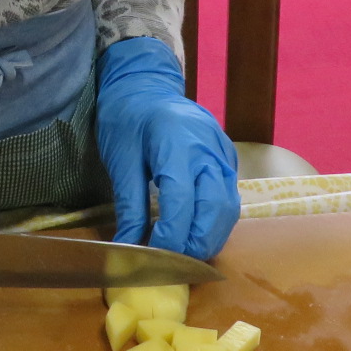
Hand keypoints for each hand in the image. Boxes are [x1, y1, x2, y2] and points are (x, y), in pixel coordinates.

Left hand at [96, 38, 239, 259]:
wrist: (146, 85)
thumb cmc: (127, 118)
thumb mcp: (120, 160)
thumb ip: (130, 205)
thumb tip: (129, 248)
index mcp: (178, 143)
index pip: (182, 201)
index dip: (171, 236)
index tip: (155, 259)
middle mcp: (210, 149)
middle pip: (215, 209)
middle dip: (196, 243)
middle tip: (172, 265)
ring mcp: (224, 153)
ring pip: (229, 208)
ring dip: (210, 236)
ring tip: (183, 254)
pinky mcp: (228, 158)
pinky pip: (229, 198)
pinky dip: (215, 222)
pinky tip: (195, 233)